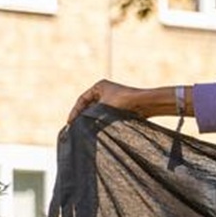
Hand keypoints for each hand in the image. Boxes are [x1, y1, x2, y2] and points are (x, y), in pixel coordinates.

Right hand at [67, 80, 181, 123]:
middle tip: (74, 128)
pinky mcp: (119, 108)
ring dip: (91, 120)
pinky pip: (105, 116)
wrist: (146, 104)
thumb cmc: (125, 102)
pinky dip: (100, 122)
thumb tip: (81, 126)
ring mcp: (112, 100)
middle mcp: (105, 92)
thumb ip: (91, 115)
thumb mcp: (104, 108)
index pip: (82, 99)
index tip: (70, 122)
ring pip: (97, 112)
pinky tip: (96, 130)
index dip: (75, 111)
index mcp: (99, 86)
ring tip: (84, 130)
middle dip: (82, 116)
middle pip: (89, 106)